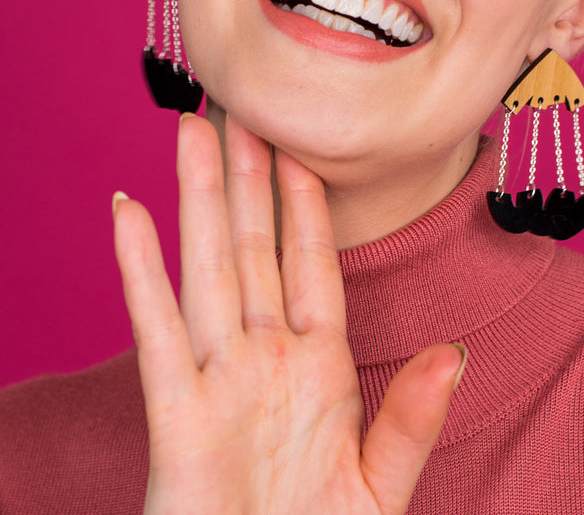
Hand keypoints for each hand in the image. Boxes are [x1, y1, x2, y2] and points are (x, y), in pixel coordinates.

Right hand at [113, 113, 465, 514]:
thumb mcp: (380, 493)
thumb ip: (412, 421)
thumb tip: (455, 354)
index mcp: (319, 373)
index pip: (311, 265)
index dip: (306, 204)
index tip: (300, 147)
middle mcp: (265, 362)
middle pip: (255, 247)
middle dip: (247, 176)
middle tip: (238, 107)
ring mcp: (219, 384)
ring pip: (209, 268)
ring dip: (198, 198)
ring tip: (189, 130)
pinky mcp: (177, 422)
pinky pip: (159, 332)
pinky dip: (140, 271)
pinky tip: (128, 214)